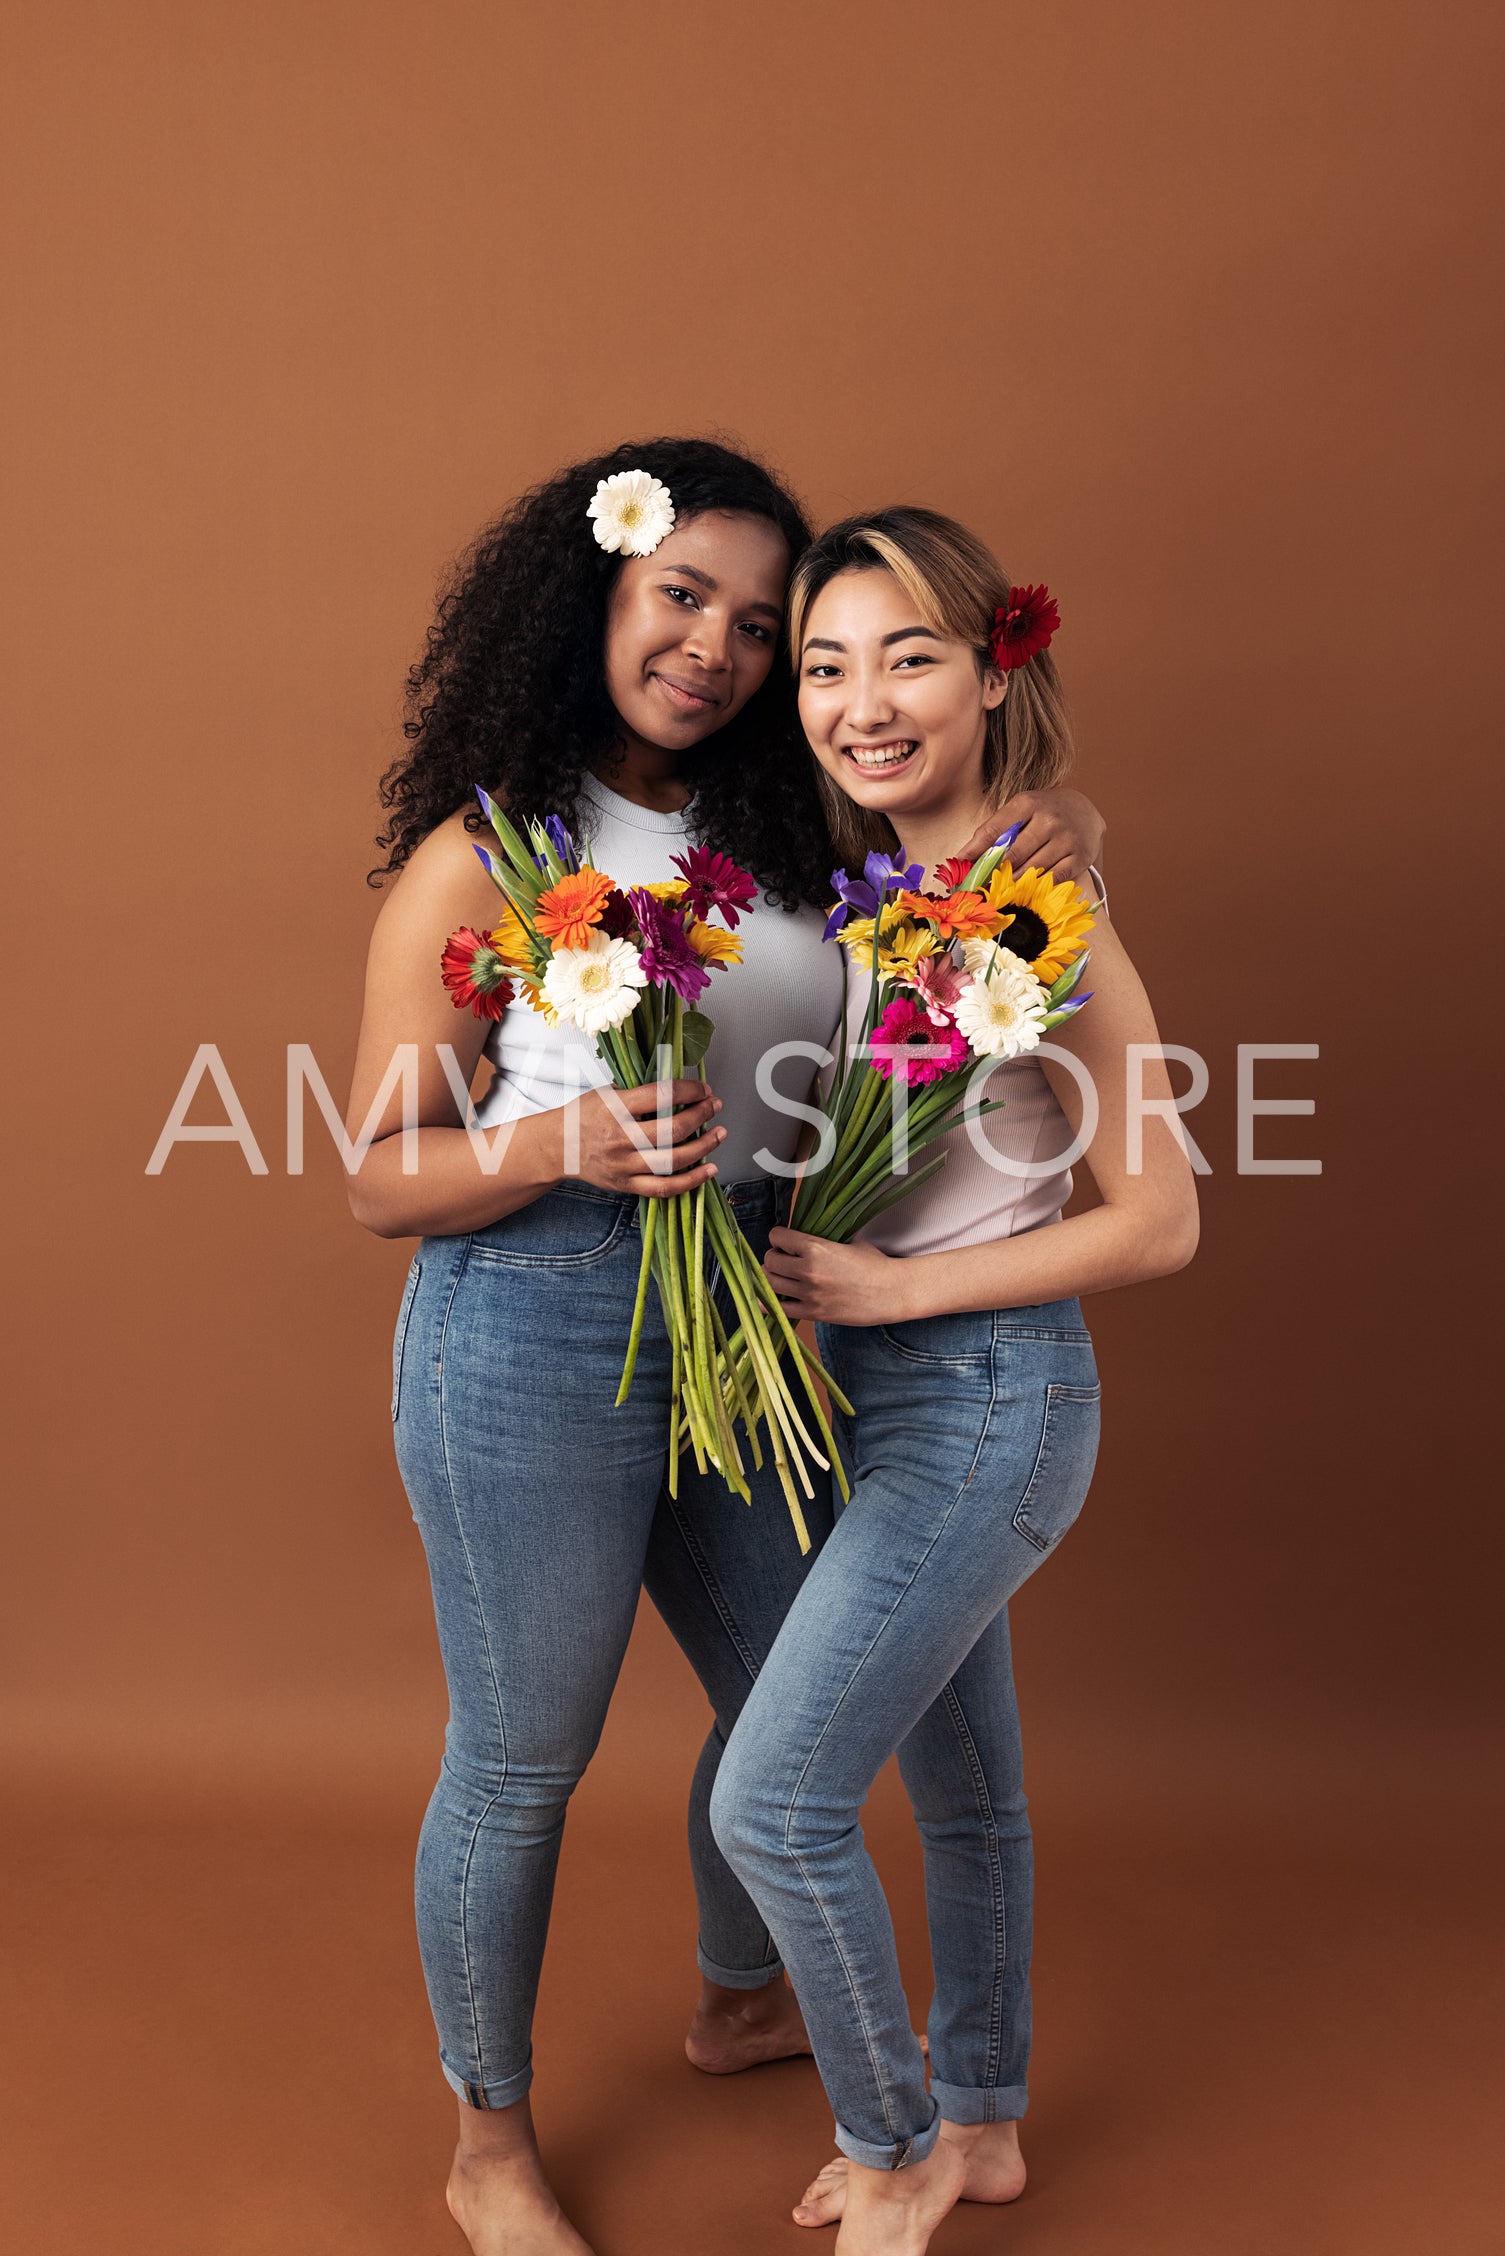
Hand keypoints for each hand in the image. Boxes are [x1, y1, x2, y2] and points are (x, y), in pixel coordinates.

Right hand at [568, 1079, 725, 1197]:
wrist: (558, 1147)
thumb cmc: (584, 1115)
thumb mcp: (606, 1093)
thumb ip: (639, 1092)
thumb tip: (678, 1089)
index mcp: (615, 1108)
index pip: (661, 1096)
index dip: (689, 1090)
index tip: (704, 1088)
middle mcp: (620, 1137)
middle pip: (672, 1129)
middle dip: (701, 1114)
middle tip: (715, 1105)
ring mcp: (624, 1165)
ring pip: (673, 1160)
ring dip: (704, 1146)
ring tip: (720, 1134)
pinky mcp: (626, 1185)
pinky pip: (664, 1188)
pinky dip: (691, 1181)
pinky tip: (709, 1170)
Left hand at [764, 1226, 903, 1325]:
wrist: (892, 1292)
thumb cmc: (874, 1264)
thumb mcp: (849, 1241)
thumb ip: (823, 1240)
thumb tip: (803, 1237)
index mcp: (817, 1248)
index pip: (777, 1237)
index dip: (778, 1237)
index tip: (784, 1241)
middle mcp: (809, 1270)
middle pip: (769, 1261)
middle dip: (772, 1257)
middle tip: (782, 1258)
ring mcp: (810, 1294)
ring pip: (769, 1283)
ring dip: (771, 1277)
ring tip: (781, 1275)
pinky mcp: (813, 1313)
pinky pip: (778, 1309)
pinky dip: (770, 1302)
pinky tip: (772, 1297)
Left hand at [955, 786, 1104, 884]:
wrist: (1084, 810)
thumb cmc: (1042, 813)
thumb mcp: (1019, 810)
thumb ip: (994, 830)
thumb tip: (963, 858)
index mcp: (1027, 802)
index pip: (994, 831)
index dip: (973, 852)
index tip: (958, 867)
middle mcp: (1049, 818)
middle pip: (1012, 855)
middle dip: (994, 873)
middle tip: (979, 886)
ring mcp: (1067, 838)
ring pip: (1032, 870)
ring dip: (1013, 883)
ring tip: (1001, 890)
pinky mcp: (1081, 856)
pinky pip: (1053, 878)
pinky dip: (1039, 886)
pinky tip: (1028, 888)